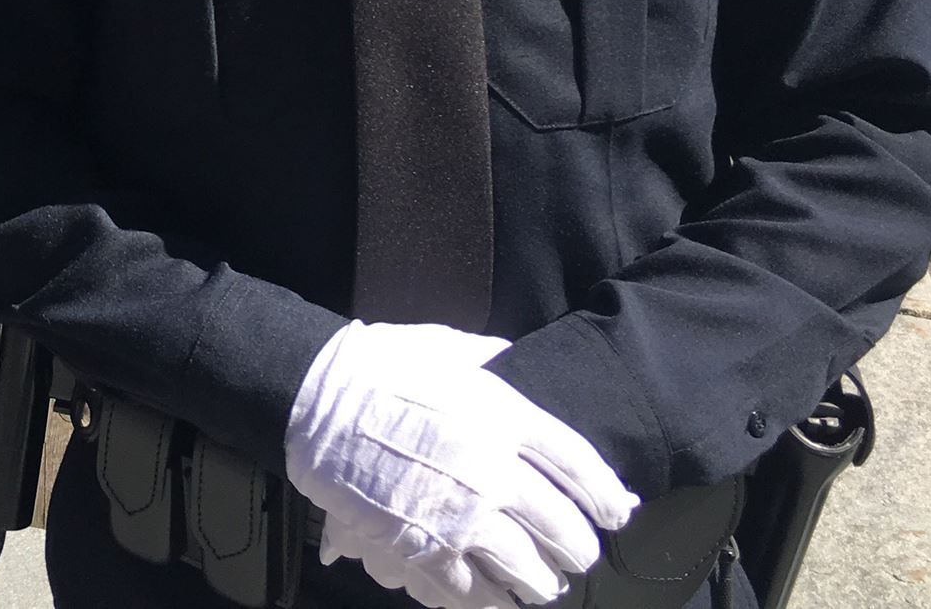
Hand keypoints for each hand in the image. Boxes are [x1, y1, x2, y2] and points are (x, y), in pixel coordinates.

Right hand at [286, 323, 635, 608]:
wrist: (315, 400)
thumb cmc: (377, 367)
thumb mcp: (443, 348)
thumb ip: (487, 360)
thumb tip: (509, 356)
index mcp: (505, 417)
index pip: (580, 466)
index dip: (605, 495)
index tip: (615, 511)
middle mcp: (494, 471)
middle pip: (562, 526)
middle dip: (575, 547)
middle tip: (576, 553)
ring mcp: (461, 515)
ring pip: (527, 569)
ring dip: (540, 582)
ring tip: (542, 585)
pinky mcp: (424, 549)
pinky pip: (476, 593)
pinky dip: (493, 602)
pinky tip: (500, 601)